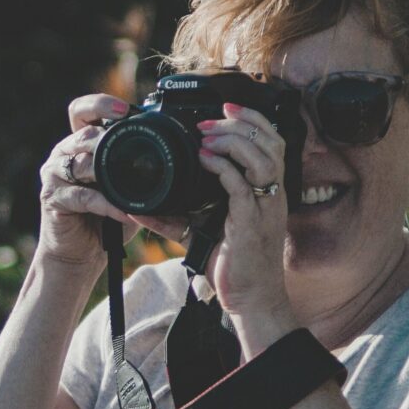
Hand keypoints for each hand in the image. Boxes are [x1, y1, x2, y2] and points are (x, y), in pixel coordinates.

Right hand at [36, 94, 140, 272]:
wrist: (79, 253)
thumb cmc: (104, 219)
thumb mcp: (124, 189)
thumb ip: (135, 168)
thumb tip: (173, 151)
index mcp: (79, 144)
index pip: (81, 111)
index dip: (100, 104)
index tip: (124, 110)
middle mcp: (63, 154)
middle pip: (82, 134)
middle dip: (107, 140)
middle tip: (130, 149)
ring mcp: (54, 176)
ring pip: (81, 163)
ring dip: (108, 174)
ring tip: (130, 186)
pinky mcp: (52, 198)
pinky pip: (83, 196)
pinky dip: (107, 204)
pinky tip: (124, 213)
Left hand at [197, 104, 297, 353]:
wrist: (250, 300)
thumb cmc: (233, 266)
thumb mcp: (200, 233)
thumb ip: (173, 216)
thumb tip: (136, 206)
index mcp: (267, 191)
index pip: (272, 141)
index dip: (252, 119)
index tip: (226, 107)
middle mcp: (272, 196)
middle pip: (271, 141)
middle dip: (241, 121)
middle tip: (209, 119)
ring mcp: (264, 208)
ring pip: (263, 157)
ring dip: (232, 139)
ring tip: (206, 136)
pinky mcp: (251, 223)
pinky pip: (242, 185)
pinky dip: (223, 167)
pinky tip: (204, 159)